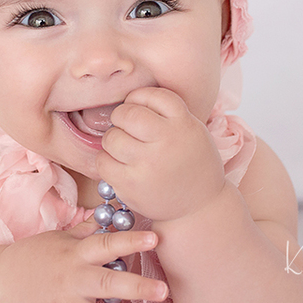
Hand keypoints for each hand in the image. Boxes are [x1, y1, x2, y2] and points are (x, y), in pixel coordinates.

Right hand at [0, 220, 167, 302]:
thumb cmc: (33, 257)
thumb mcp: (59, 239)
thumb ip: (87, 231)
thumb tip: (112, 212)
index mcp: (75, 254)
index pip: (105, 245)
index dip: (129, 241)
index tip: (155, 238)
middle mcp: (72, 281)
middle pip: (107, 284)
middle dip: (136, 288)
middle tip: (163, 291)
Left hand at [97, 87, 226, 220]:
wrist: (199, 207)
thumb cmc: (191, 164)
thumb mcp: (192, 130)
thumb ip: (167, 112)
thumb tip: (128, 98)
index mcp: (184, 123)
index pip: (151, 95)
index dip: (139, 99)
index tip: (141, 110)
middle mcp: (167, 141)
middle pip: (127, 113)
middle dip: (122, 118)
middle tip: (127, 128)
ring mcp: (148, 165)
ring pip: (111, 137)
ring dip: (113, 140)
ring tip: (125, 149)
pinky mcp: (131, 186)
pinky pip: (103, 162)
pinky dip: (107, 161)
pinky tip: (120, 165)